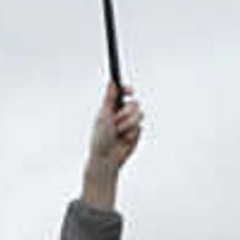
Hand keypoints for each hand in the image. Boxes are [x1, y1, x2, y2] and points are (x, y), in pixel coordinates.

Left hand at [81, 82, 143, 200]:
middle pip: (134, 103)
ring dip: (128, 124)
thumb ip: (109, 98)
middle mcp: (122, 113)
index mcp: (112, 107)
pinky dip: (131, 133)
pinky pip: (140, 127)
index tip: (130, 91)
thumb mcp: (104, 115)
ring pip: (139, 114)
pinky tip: (124, 139)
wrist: (106, 158)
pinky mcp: (136, 132)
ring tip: (119, 132)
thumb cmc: (100, 138)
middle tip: (116, 122)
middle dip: (126, 113)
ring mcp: (130, 123)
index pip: (123, 93)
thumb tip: (111, 82)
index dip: (127, 90)